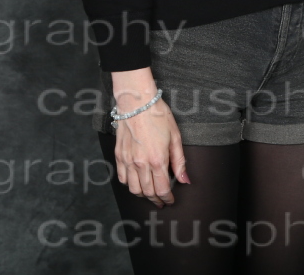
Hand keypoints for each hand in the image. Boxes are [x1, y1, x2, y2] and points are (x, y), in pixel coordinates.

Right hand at [111, 74, 187, 205]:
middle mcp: (141, 164)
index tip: (170, 201)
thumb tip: (184, 180)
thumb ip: (179, 161)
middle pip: (148, 192)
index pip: (162, 189)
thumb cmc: (158, 115)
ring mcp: (128, 160)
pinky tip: (136, 182)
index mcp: (157, 160)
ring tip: (149, 194)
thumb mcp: (175, 137)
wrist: (137, 102)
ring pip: (133, 189)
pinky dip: (129, 184)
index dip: (167, 198)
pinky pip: (122, 178)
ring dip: (142, 194)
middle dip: (156, 199)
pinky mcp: (119, 155)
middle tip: (161, 201)